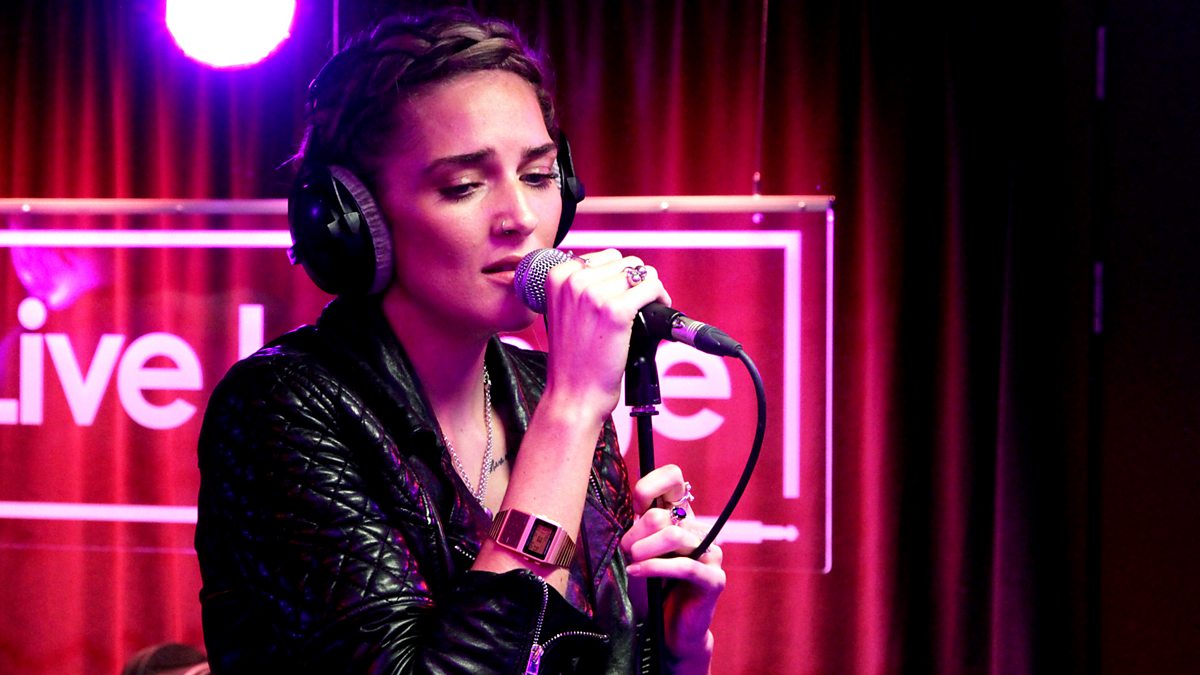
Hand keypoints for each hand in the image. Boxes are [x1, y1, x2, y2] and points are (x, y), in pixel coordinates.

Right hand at [540, 249, 671, 419]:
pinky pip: (651, 287)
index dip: (620, 275)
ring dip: (649, 289)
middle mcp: (573, 280)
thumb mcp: (566, 312)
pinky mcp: (615, 311)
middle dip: (635, 282)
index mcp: (558, 276)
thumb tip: (620, 270)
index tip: (624, 293)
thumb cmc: (574, 359)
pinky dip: (660, 297)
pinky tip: (657, 312)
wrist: (573, 395)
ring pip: (640, 273)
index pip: (605, 257)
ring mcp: (593, 294)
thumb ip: (583, 287)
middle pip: (624, 262)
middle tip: (637, 305)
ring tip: (646, 310)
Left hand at [622, 464, 724, 673]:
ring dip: (643, 550)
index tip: (634, 506)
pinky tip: (637, 573)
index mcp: (681, 517)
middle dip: (635, 534)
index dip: (649, 486)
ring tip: (633, 564)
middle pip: (661, 515)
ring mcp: (709, 553)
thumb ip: (640, 527)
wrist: (669, 632)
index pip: (674, 478)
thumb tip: (636, 505)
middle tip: (626, 552)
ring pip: (673, 535)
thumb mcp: (640, 551)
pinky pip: (682, 565)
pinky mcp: (714, 578)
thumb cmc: (651, 589)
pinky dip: (653, 568)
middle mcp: (698, 530)